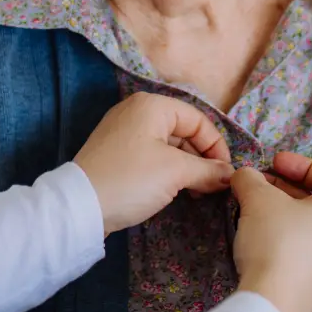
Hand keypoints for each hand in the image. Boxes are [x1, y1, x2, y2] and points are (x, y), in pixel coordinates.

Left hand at [74, 92, 233, 235]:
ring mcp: (123, 132)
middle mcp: (136, 111)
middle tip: (214, 187)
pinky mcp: (115, 153)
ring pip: (168, 145)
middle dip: (202, 159)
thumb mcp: (176, 172)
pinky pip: (151, 155)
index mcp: (151, 105)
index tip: (226, 174)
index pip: (198, 120)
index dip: (216, 146)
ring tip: (197, 193)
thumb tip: (230, 174)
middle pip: (183, 131)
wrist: (80, 205)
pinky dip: (167, 170)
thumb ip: (208, 170)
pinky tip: (175, 190)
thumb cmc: (132, 179)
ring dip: (187, 167)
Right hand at [230, 152, 311, 311]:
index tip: (273, 163)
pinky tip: (265, 243)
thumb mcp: (257, 197)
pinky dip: (292, 240)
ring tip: (257, 212)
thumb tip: (245, 176)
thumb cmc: (275, 243)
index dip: (299, 164)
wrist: (274, 304)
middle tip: (260, 185)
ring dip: (287, 214)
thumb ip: (250, 178)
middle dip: (287, 189)